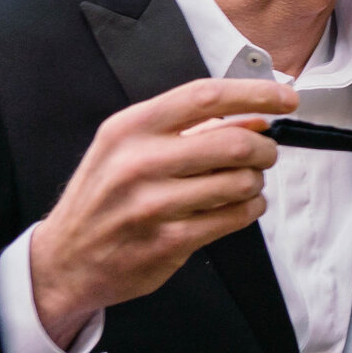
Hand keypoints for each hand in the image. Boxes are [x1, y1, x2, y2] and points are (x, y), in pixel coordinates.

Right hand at [30, 77, 298, 347]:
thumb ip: (189, 130)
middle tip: (265, 153)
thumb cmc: (103, 198)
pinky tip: (238, 207)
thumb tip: (255, 118)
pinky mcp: (169, 241)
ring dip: (255, 182)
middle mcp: (139, 162)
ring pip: (240, 182)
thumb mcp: (130, 149)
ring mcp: (153, 204)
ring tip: (244, 184)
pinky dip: (248, 210)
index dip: (255, 94)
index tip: (285, 99)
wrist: (65, 259)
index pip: (206, 96)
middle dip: (263, 147)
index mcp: (130, 128)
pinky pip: (234, 218)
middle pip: (233, 141)